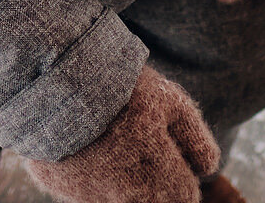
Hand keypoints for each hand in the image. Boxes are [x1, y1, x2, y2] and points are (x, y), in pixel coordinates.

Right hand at [23, 65, 218, 202]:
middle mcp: (123, 189)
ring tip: (114, 142)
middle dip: (156, 186)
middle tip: (146, 153)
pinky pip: (83, 190)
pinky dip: (90, 175)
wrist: (55, 75)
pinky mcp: (57, 184)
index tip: (177, 162)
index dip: (184, 181)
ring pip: (118, 200)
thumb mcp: (171, 101)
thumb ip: (195, 139)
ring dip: (123, 182)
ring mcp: (87, 191)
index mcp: (156, 169)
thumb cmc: (121, 85)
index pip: (184, 198)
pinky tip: (86, 145)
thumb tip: (208, 169)